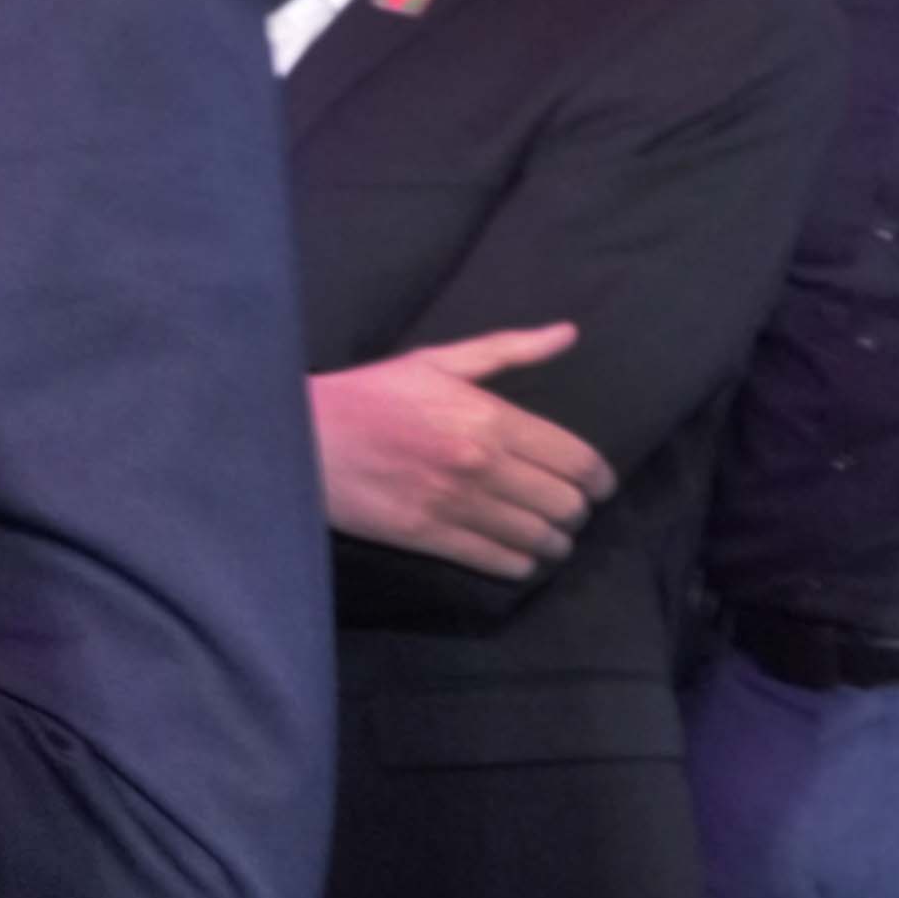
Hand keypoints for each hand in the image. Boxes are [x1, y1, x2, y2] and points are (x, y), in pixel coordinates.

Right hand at [314, 324, 607, 579]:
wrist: (298, 438)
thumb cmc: (367, 396)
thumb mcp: (434, 362)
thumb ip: (507, 350)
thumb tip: (567, 334)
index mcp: (490, 417)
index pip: (577, 460)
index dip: (600, 480)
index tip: (598, 486)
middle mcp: (482, 464)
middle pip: (566, 504)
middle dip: (576, 510)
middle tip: (566, 509)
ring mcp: (457, 505)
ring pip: (539, 538)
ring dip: (553, 541)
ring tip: (546, 536)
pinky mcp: (430, 537)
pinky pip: (501, 563)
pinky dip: (520, 563)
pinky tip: (516, 553)